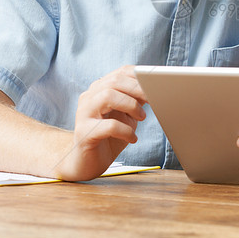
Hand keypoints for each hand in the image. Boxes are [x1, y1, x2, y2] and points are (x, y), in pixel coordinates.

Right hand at [54, 65, 147, 180]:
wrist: (86, 163)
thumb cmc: (108, 137)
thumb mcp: (125, 116)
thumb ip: (135, 101)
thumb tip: (154, 90)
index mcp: (99, 90)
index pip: (119, 73)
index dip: (139, 77)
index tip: (155, 85)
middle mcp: (89, 98)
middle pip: (114, 81)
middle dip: (138, 89)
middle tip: (153, 100)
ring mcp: (83, 114)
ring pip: (108, 96)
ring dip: (131, 105)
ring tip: (141, 118)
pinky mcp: (84, 132)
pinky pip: (108, 126)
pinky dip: (126, 130)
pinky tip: (133, 138)